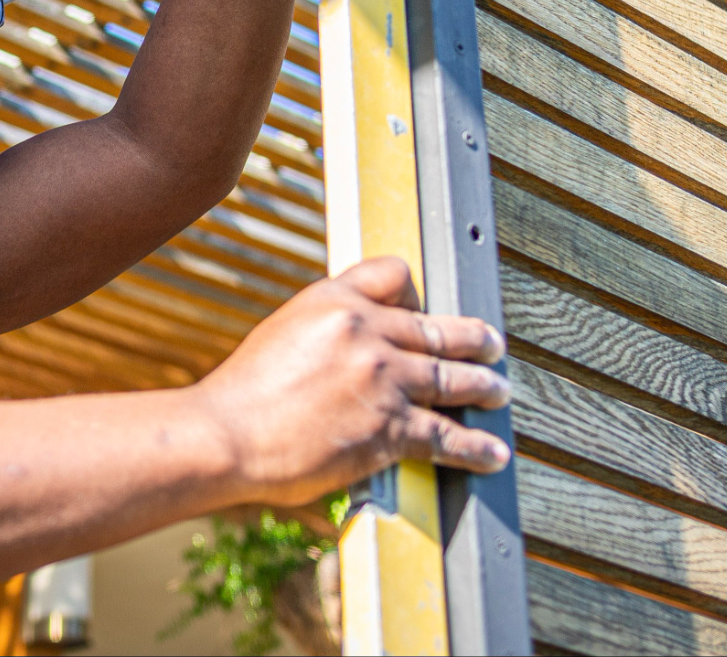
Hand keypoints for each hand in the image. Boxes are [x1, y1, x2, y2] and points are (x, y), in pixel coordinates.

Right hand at [190, 256, 509, 506]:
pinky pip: (446, 435)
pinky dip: (475, 448)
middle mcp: (365, 331)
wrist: (228, 435)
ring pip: (452, 379)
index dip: (417, 292)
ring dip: (484, 387)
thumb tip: (357, 344)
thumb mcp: (284, 333)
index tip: (428, 308)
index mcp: (333, 300)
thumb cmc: (245, 393)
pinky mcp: (389, 428)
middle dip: (473, 339)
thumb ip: (327, 330)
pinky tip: (490, 453)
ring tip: (498, 392)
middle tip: (491, 344)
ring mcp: (382, 379)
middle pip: (438, 328)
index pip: (395, 274)